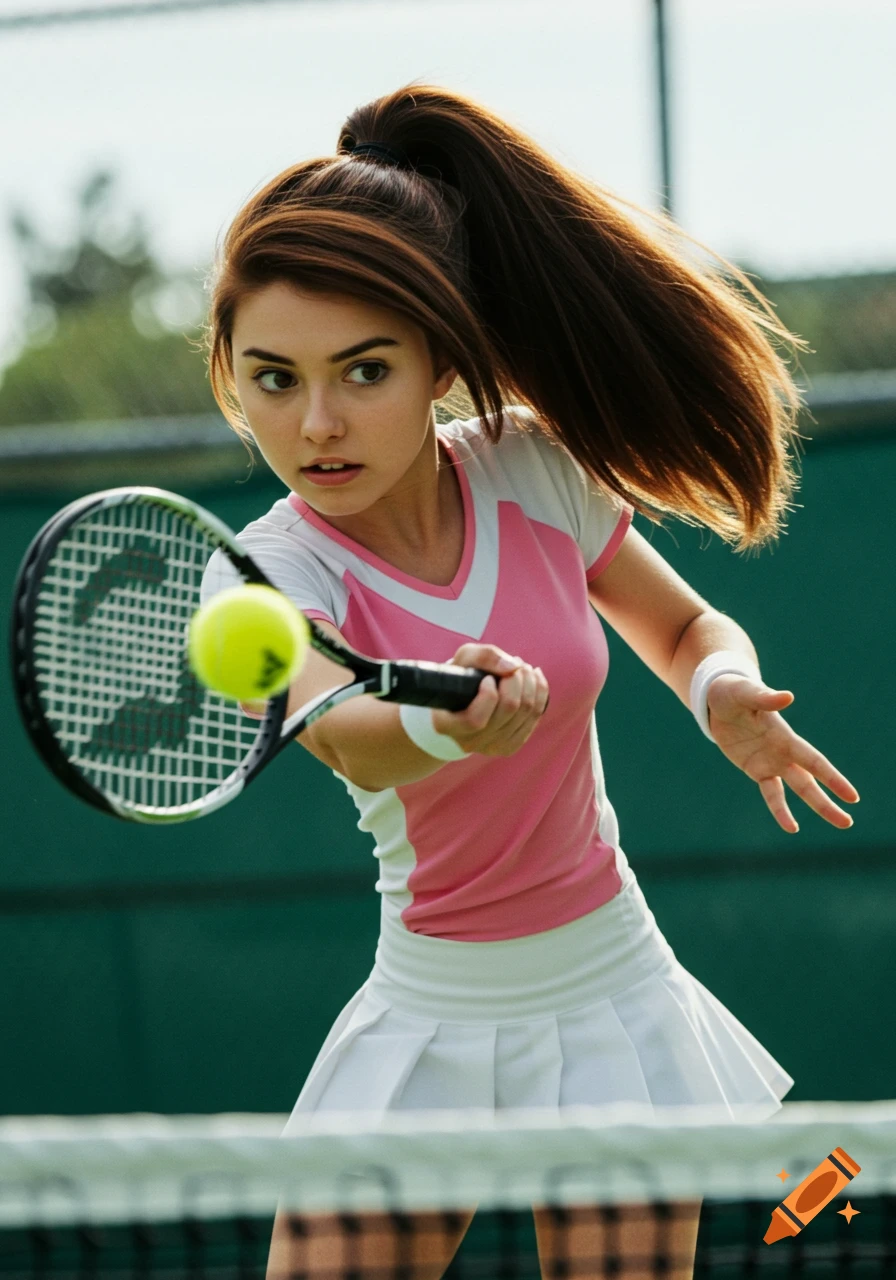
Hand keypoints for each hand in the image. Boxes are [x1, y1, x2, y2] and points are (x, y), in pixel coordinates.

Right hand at [431, 644, 548, 756]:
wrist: (463, 701)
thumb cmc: (462, 677)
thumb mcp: (464, 659)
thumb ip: (485, 657)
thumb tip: (513, 667)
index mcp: (446, 725)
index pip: (475, 720)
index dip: (488, 694)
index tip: (488, 678)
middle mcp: (468, 742)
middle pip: (508, 708)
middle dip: (517, 679)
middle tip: (515, 663)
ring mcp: (490, 748)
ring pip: (525, 712)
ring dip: (530, 682)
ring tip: (523, 668)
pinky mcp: (509, 747)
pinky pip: (534, 718)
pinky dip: (540, 693)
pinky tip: (535, 679)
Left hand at [706, 674, 859, 832]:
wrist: (717, 701)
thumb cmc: (734, 692)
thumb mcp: (746, 694)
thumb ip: (765, 698)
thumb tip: (788, 697)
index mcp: (786, 737)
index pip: (814, 762)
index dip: (832, 779)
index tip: (852, 797)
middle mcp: (784, 752)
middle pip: (810, 782)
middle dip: (828, 802)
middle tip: (848, 822)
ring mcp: (771, 762)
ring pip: (798, 790)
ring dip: (816, 806)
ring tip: (838, 824)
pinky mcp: (756, 769)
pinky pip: (772, 793)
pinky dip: (780, 809)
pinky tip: (791, 827)